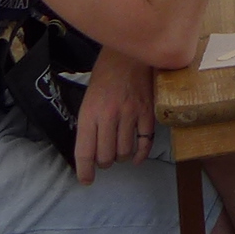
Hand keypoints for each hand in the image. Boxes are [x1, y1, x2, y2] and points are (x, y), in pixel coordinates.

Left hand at [73, 50, 156, 184]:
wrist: (131, 53)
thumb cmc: (106, 73)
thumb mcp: (89, 98)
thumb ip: (90, 122)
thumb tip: (92, 148)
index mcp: (90, 113)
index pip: (85, 151)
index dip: (85, 171)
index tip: (87, 181)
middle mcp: (109, 116)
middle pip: (106, 155)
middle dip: (105, 163)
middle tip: (105, 159)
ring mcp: (131, 114)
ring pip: (125, 151)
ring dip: (121, 157)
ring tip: (119, 153)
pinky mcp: (149, 112)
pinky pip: (146, 141)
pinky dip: (140, 154)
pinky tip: (136, 157)